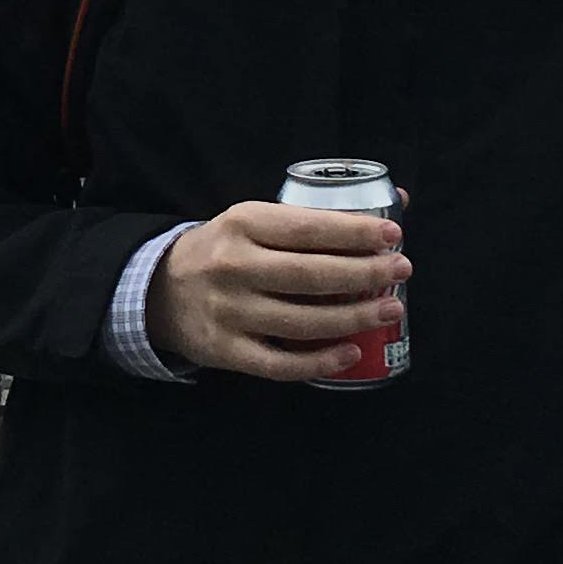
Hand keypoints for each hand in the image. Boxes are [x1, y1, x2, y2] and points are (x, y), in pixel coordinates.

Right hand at [138, 199, 407, 383]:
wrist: (160, 289)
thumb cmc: (225, 251)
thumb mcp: (255, 220)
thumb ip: (315, 217)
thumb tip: (397, 199)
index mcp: (242, 224)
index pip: (306, 228)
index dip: (354, 231)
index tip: (393, 234)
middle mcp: (233, 267)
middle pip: (311, 276)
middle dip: (365, 273)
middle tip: (402, 270)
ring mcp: (228, 312)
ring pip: (302, 322)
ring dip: (354, 317)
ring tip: (390, 309)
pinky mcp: (226, 351)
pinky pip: (280, 364)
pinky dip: (321, 362)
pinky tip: (353, 352)